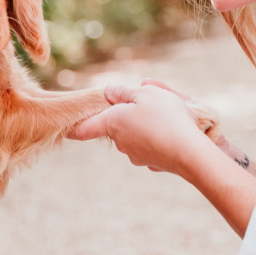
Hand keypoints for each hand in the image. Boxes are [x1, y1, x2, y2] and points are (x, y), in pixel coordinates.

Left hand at [68, 83, 215, 175]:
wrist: (190, 151)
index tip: (65, 129)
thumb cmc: (165, 117)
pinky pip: (152, 146)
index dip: (74, 128)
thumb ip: (123, 91)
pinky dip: (160, 138)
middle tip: (150, 103)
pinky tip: (175, 132)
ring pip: (137, 135)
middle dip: (129, 115)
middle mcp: (120, 142)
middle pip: (118, 126)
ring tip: (168, 116)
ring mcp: (136, 155)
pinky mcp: (153, 163)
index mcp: (111, 123)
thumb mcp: (145, 93)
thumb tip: (109, 92)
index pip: (84, 129)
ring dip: (147, 125)